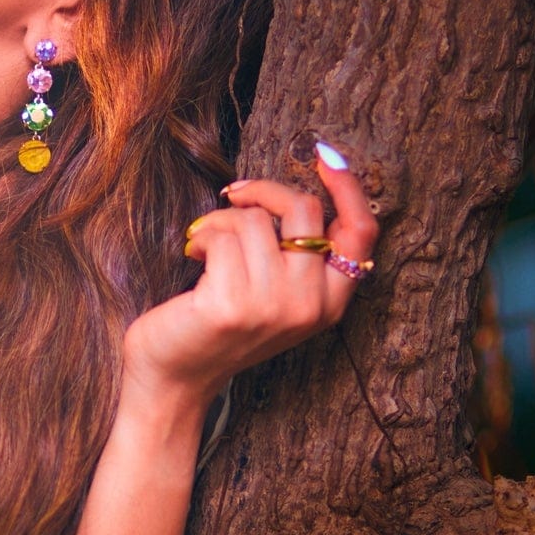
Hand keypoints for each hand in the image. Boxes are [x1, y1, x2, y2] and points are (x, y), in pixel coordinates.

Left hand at [121, 145, 379, 402]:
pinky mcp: (232, 304)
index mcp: (330, 304)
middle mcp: (309, 306)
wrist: (173, 378)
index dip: (349, 186)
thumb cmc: (219, 326)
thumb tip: (302, 190)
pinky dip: (202, 235)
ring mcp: (273, 306)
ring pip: (257, 220)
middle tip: (234, 197)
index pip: (361, 232)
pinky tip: (193, 257)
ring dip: (222, 221)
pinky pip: (223, 234)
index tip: (326, 155)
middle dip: (264, 191)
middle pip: (305, 210)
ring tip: (206, 246)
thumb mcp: (274, 295)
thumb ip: (298, 257)